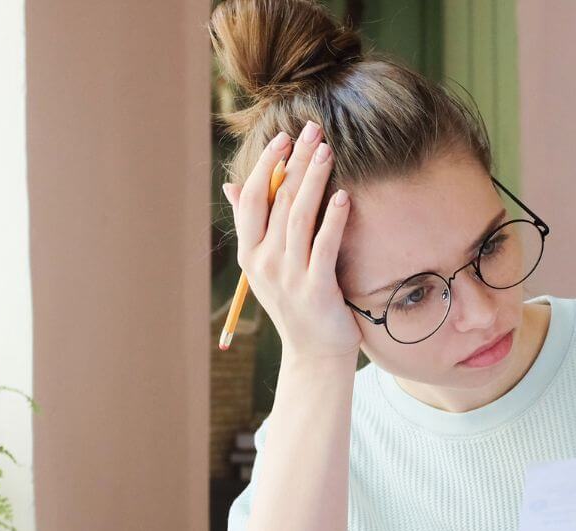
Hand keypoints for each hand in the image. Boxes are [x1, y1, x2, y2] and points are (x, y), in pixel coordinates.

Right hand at [222, 121, 361, 363]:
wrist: (315, 354)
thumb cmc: (296, 303)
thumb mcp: (267, 265)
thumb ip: (252, 225)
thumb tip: (231, 186)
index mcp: (250, 253)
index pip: (253, 199)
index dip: (267, 165)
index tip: (284, 137)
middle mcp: (264, 262)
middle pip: (278, 201)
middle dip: (295, 163)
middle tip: (313, 130)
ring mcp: (289, 277)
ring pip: (299, 218)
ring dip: (314, 181)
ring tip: (328, 152)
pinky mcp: (316, 289)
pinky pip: (324, 246)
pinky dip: (334, 220)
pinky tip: (343, 196)